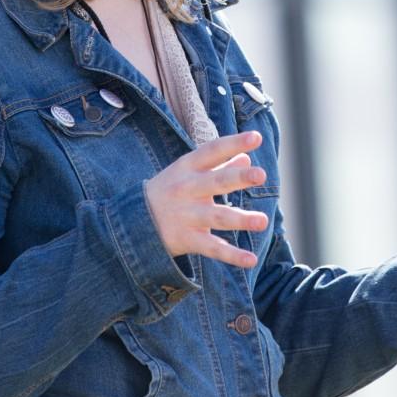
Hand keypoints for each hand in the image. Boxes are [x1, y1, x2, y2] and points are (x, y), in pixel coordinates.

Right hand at [145, 131, 267, 268]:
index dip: (234, 143)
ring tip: (264, 221)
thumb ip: (219, 164)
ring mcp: (187, 215)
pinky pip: (212, 248)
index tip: (257, 137)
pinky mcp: (187, 239)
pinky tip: (251, 259)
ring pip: (217, 217)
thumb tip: (247, 157)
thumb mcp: (188, 171)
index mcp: (188, 167)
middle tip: (262, 174)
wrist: (132, 220)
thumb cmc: (170, 189)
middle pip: (216, 182)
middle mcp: (187, 189)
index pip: (213, 150)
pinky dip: (232, 255)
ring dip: (240, 219)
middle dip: (238, 178)